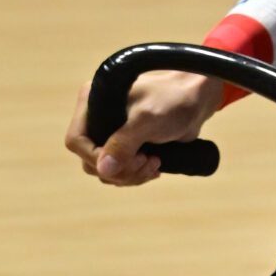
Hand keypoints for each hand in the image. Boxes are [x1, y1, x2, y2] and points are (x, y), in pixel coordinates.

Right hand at [66, 70, 225, 185]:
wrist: (198, 99)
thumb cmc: (173, 100)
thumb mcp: (146, 121)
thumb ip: (123, 144)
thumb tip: (103, 170)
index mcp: (92, 102)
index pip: (76, 141)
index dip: (96, 158)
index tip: (123, 161)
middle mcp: (98, 117)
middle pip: (91, 161)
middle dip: (119, 169)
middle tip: (145, 162)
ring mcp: (112, 133)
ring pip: (107, 170)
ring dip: (130, 175)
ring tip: (154, 163)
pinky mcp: (128, 145)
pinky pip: (122, 171)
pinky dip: (136, 175)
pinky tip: (155, 167)